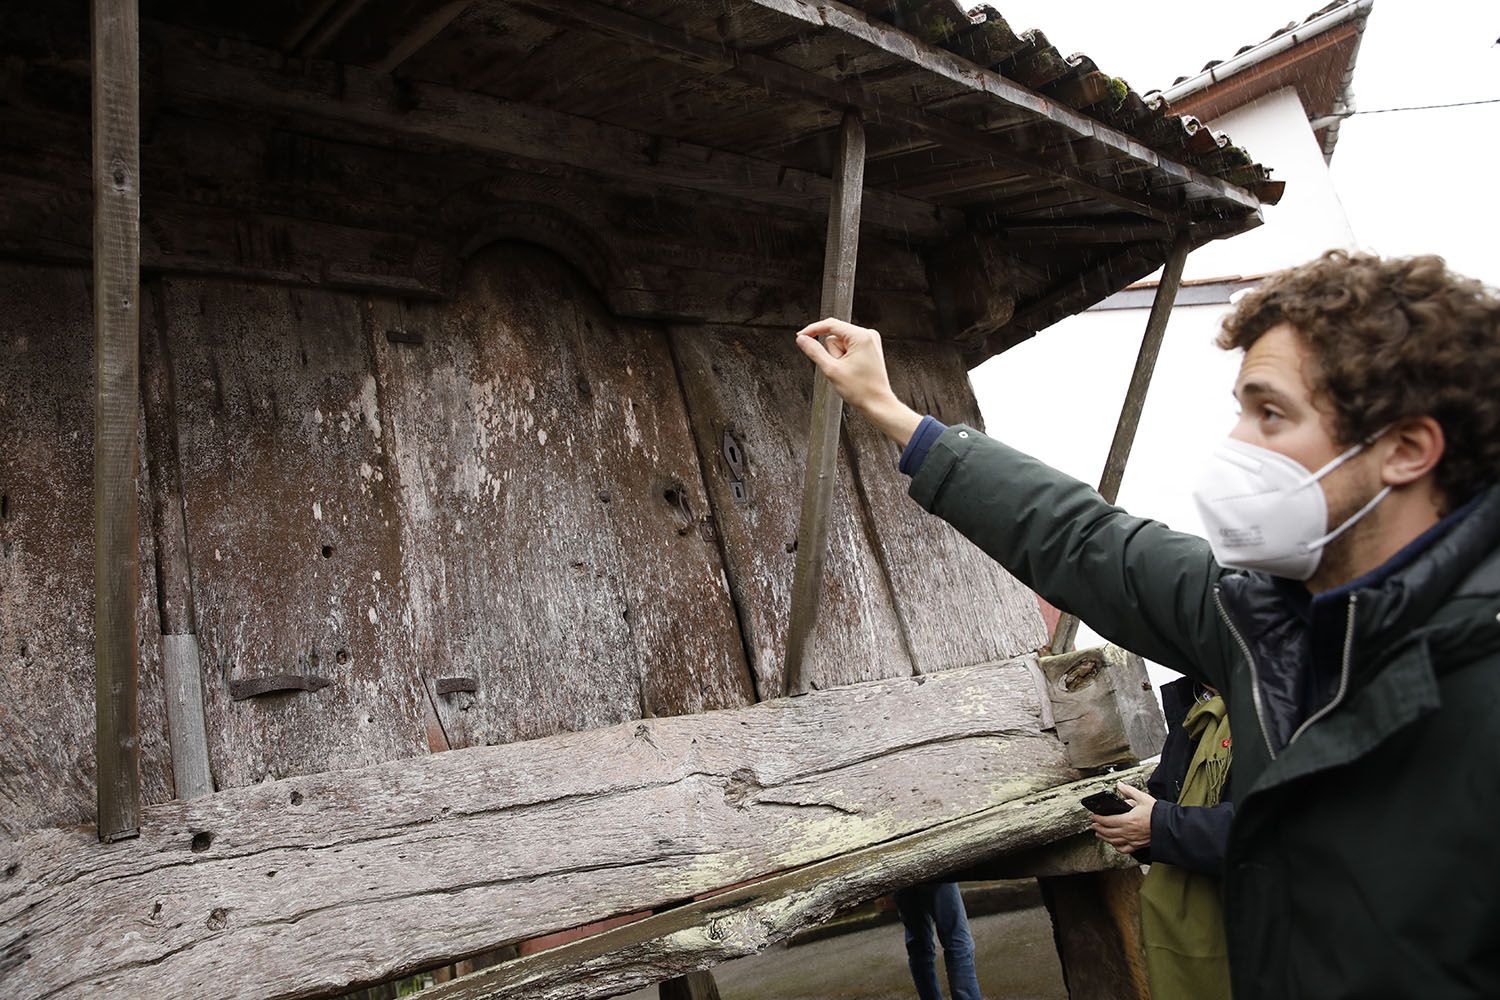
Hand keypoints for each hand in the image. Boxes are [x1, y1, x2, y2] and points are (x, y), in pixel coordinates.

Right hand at [794, 318, 921, 446]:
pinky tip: (851, 370)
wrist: (877, 404)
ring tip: (847, 372)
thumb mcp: (831, 370)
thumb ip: (814, 351)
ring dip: (838, 357)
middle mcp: (868, 335)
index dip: (813, 330)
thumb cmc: (861, 390)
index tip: (801, 336)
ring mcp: (870, 342)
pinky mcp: (869, 349)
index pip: (830, 324)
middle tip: (839, 369)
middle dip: (832, 353)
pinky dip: (844, 359)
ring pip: (841, 343)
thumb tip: (802, 340)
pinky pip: (848, 348)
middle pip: (835, 336)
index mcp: (861, 336)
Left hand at [1090, 782, 1154, 854]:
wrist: (1170, 826)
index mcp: (1128, 820)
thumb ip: (1129, 791)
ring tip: (1099, 834)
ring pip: (1113, 841)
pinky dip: (1116, 847)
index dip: (1098, 819)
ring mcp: (1132, 840)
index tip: (1094, 817)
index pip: (1107, 820)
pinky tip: (1114, 844)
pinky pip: (1124, 849)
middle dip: (1098, 828)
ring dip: (1104, 837)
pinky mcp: (1138, 845)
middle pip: (1108, 832)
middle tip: (1093, 825)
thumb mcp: (1143, 798)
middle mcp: (1128, 832)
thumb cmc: (1157, 813)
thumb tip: (1120, 785)